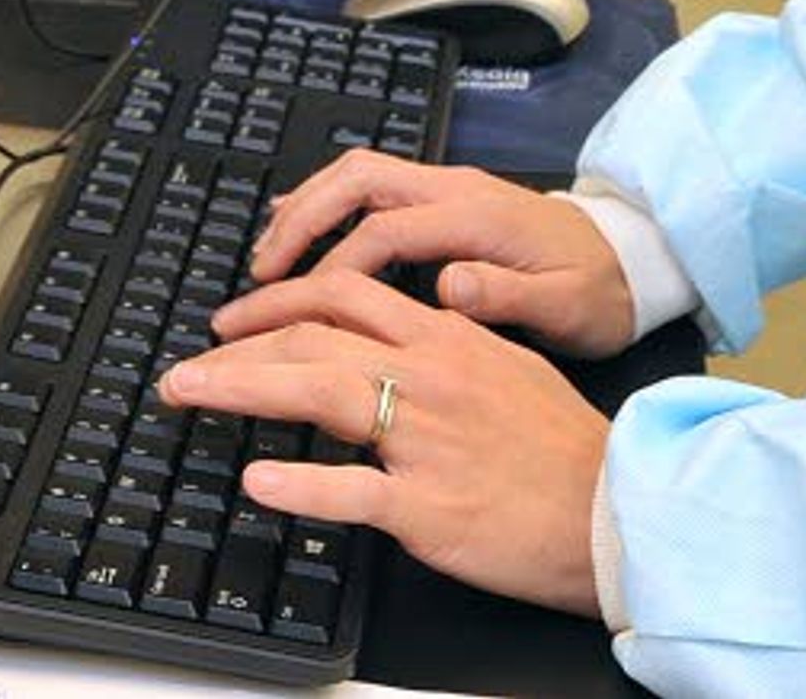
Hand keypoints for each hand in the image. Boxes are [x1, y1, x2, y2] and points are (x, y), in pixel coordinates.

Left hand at [162, 268, 610, 616]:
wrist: (616, 511)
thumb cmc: (564, 450)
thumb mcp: (506, 369)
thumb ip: (447, 345)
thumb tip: (396, 336)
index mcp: (448, 338)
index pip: (344, 294)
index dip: (276, 300)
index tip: (235, 321)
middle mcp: (431, 376)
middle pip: (315, 334)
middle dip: (239, 344)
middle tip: (189, 364)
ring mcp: (426, 439)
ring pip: (319, 391)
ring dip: (241, 388)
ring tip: (189, 394)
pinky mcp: (427, 506)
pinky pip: (350, 490)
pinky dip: (297, 483)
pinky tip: (256, 478)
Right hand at [239, 150, 637, 358]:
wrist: (635, 262)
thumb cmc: (599, 293)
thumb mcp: (566, 307)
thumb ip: (507, 296)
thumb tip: (449, 285)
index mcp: (478, 216)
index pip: (384, 230)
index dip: (332, 267)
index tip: (298, 311)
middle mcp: (456, 190)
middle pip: (357, 181)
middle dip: (300, 219)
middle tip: (258, 272)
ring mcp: (450, 189)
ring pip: (359, 177)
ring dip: (307, 209)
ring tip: (265, 258)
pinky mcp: (448, 200)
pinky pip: (373, 188)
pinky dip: (330, 206)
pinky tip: (302, 233)